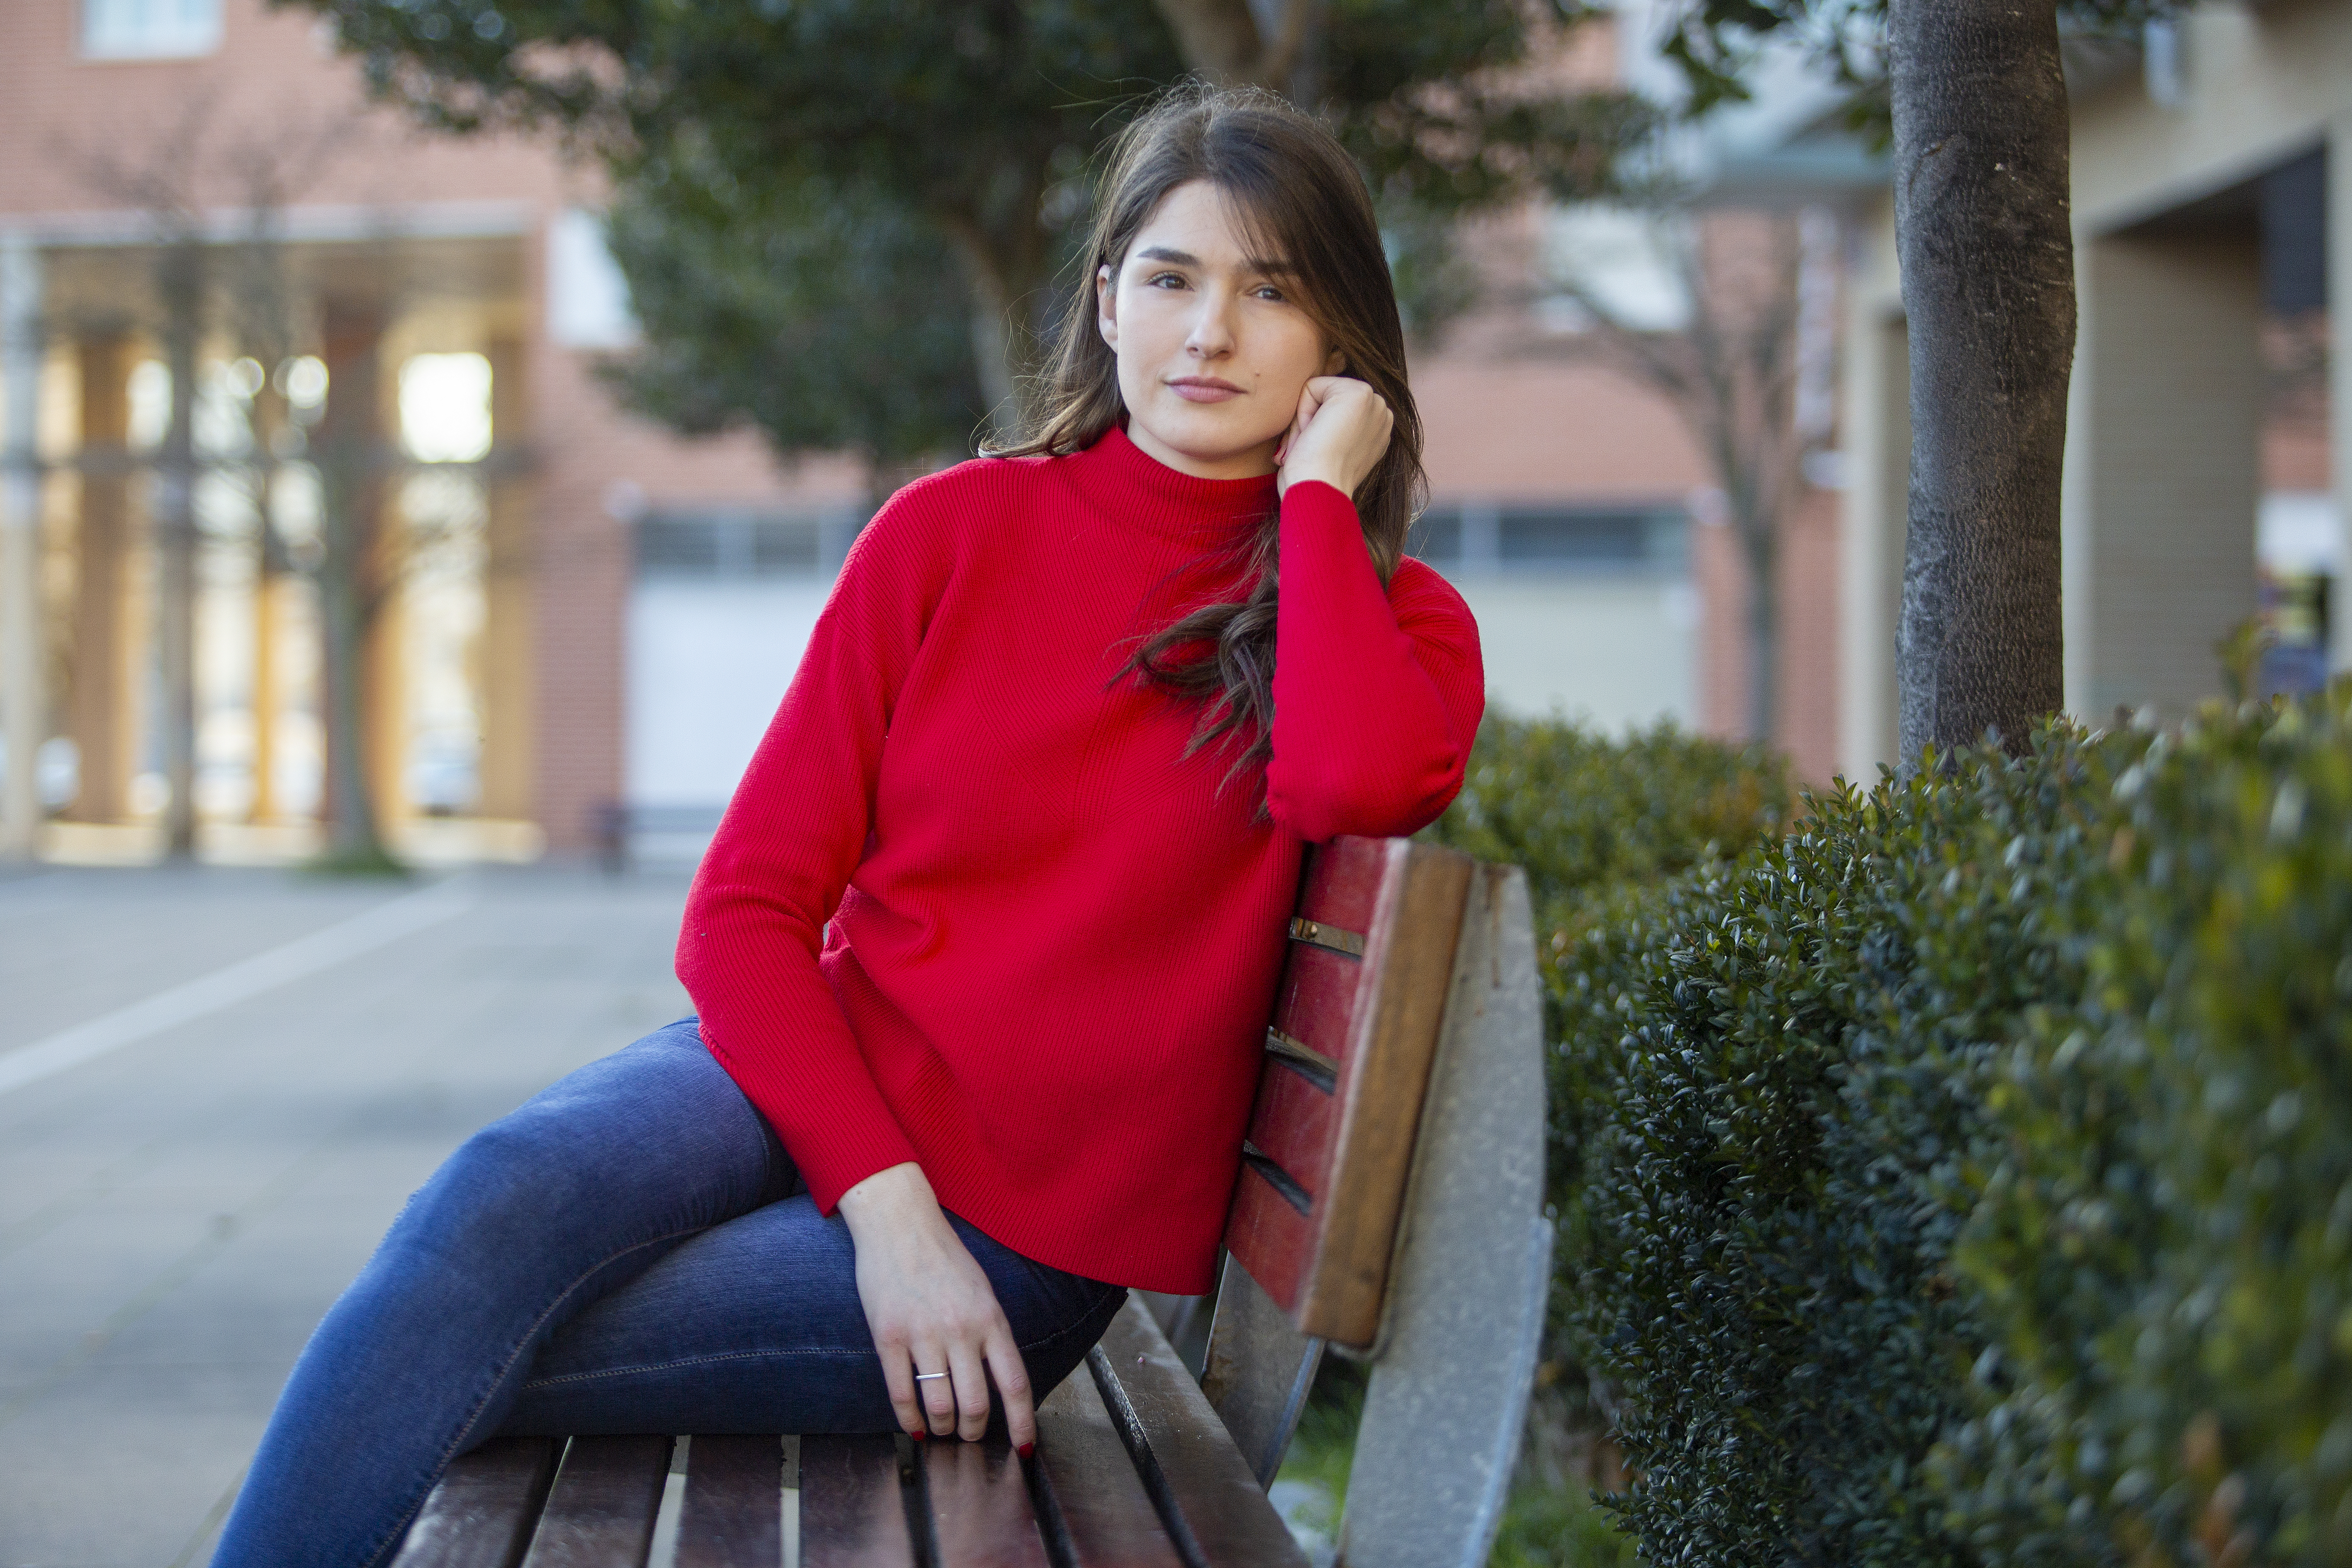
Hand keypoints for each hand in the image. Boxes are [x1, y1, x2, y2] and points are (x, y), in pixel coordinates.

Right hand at [836, 1162, 1035, 1449]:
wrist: (900, 1224)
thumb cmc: (944, 1258)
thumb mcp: (982, 1292)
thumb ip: (991, 1334)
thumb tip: (999, 1383)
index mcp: (991, 1319)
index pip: (1014, 1383)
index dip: (1021, 1423)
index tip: (1024, 1448)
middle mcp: (961, 1330)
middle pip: (975, 1405)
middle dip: (973, 1433)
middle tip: (968, 1437)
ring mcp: (923, 1334)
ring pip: (939, 1405)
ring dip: (942, 1429)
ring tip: (941, 1431)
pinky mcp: (889, 1336)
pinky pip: (901, 1393)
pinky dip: (909, 1420)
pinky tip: (914, 1427)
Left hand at [1275, 376, 1393, 499]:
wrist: (1319, 491)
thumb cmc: (1314, 481)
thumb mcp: (1330, 451)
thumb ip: (1332, 429)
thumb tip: (1312, 424)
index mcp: (1376, 430)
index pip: (1332, 409)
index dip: (1314, 429)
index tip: (1317, 455)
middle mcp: (1381, 415)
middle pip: (1325, 398)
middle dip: (1309, 422)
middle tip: (1312, 451)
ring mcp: (1375, 403)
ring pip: (1318, 392)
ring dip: (1304, 420)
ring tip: (1311, 446)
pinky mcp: (1360, 393)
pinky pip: (1311, 387)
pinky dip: (1302, 412)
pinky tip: (1313, 435)